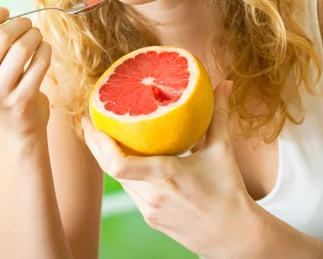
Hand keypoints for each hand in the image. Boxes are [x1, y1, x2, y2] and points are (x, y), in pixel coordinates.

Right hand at [0, 0, 52, 138]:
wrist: (13, 123)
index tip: (5, 12)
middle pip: (0, 36)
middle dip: (20, 23)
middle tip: (27, 25)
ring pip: (22, 48)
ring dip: (35, 35)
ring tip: (36, 36)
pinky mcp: (21, 101)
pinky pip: (40, 63)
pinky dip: (45, 50)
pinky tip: (43, 49)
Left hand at [82, 81, 258, 257]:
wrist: (235, 238)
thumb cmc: (229, 193)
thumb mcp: (223, 150)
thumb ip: (219, 114)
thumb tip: (225, 83)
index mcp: (165, 175)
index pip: (118, 164)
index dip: (100, 144)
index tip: (91, 122)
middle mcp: (152, 195)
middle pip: (110, 169)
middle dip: (95, 144)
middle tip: (87, 119)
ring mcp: (149, 210)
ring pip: (119, 181)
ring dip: (107, 158)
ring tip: (101, 134)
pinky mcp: (151, 219)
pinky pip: (130, 191)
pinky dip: (123, 172)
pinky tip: (125, 158)